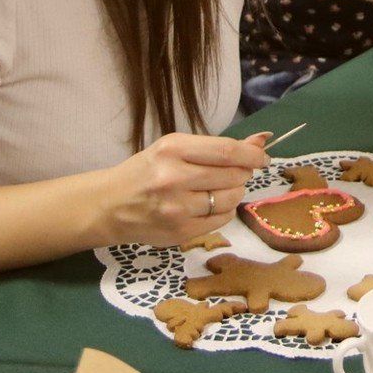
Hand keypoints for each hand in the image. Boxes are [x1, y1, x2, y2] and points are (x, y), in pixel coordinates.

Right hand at [92, 131, 269, 247]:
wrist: (109, 205)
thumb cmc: (146, 172)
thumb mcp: (175, 148)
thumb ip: (217, 147)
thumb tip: (262, 141)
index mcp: (173, 150)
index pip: (227, 151)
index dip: (253, 154)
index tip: (262, 157)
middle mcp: (174, 178)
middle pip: (234, 175)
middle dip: (242, 173)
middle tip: (232, 173)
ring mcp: (177, 208)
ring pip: (231, 199)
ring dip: (233, 192)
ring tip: (215, 189)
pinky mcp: (180, 232)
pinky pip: (222, 220)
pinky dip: (223, 211)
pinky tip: (207, 205)